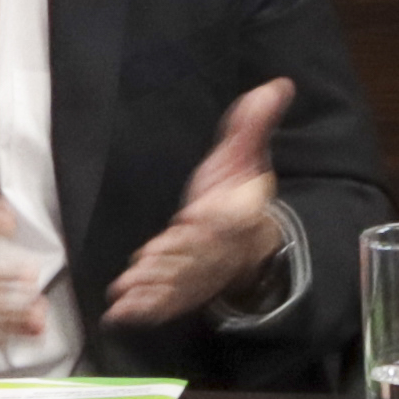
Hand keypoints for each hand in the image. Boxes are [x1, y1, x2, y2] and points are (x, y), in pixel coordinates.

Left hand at [104, 81, 299, 326]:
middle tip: (144, 263)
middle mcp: (223, 247)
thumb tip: (278, 84)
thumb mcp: (245, 152)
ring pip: (180, 282)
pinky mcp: (186, 289)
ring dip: (153, 288)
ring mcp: (203, 272)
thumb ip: (255, 121)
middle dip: (172, 261)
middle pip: (198, 256)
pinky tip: (119, 314)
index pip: (228, 218)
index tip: (191, 218)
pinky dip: (145, 310)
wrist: (250, 237)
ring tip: (125, 292)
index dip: (210, 221)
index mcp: (241, 213)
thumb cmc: (238, 190)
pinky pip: (168, 302)